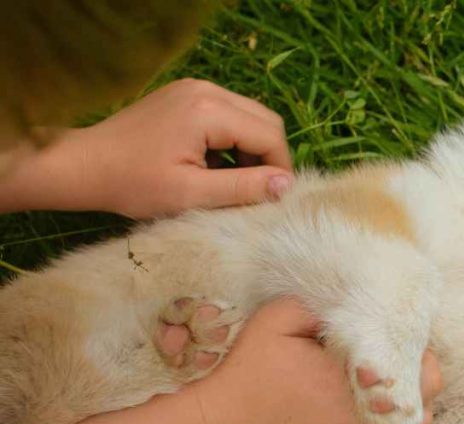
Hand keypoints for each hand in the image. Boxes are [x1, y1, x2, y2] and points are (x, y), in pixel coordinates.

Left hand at [70, 78, 292, 217]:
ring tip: (230, 181)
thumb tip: (286, 185)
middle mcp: (206, 89)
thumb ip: (243, 188)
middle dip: (268, 157)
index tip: (271, 200)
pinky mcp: (186, 95)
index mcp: (209, 110)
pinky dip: (232, 141)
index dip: (279, 169)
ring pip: (249, 117)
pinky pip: (228, 115)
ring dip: (250, 150)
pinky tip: (212, 166)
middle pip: (265, 120)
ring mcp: (195, 88)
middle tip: (254, 191)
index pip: (270, 135)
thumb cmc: (132, 183)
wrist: (83, 165)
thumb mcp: (190, 194)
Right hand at [193, 299, 443, 423]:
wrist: (224, 422)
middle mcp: (363, 416)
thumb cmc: (251, 367)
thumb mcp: (278, 317)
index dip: (413, 345)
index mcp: (353, 376)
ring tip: (395, 383)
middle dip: (420, 369)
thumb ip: (320, 304)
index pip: (414, 360)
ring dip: (415, 400)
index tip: (397, 335)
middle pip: (426, 391)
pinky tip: (388, 412)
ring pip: (416, 422)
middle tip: (399, 356)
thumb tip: (357, 301)